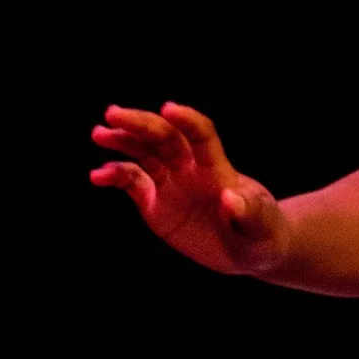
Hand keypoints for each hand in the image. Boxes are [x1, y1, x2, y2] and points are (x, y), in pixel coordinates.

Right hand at [89, 101, 291, 275]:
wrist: (248, 248)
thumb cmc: (261, 232)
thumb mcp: (261, 227)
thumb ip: (248, 213)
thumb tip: (230, 199)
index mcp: (217, 169)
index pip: (201, 135)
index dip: (187, 120)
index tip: (168, 110)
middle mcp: (190, 169)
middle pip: (164, 137)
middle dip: (140, 124)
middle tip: (113, 114)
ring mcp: (170, 183)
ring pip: (143, 153)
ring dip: (122, 141)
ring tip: (99, 134)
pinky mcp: (155, 202)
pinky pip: (131, 182)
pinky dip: (114, 176)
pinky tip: (97, 176)